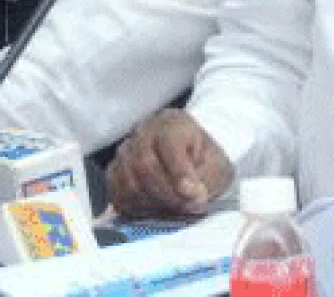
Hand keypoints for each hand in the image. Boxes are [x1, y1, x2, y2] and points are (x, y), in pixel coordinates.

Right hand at [108, 109, 232, 217]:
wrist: (193, 160)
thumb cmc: (206, 161)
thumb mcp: (218, 165)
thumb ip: (205, 178)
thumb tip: (190, 195)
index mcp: (173, 123)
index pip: (169, 142)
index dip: (180, 171)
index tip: (195, 194)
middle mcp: (144, 132)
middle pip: (144, 164)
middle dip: (168, 193)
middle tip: (188, 206)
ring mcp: (126, 151)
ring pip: (128, 181)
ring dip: (154, 203)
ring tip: (175, 208)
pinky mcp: (115, 171)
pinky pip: (117, 193)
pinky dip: (137, 207)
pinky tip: (157, 208)